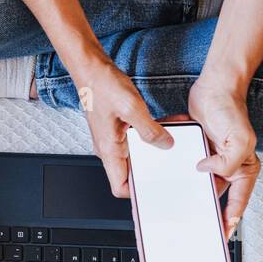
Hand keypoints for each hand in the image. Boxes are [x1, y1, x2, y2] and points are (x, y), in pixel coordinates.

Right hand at [72, 57, 172, 197]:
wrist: (91, 69)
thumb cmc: (102, 86)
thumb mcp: (131, 107)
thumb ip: (149, 130)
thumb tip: (165, 144)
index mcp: (109, 150)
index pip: (119, 187)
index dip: (136, 192)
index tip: (154, 187)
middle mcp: (109, 148)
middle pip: (131, 173)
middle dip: (152, 169)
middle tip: (169, 164)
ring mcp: (113, 139)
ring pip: (137, 155)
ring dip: (154, 149)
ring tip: (172, 140)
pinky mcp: (118, 129)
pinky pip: (136, 139)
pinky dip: (151, 134)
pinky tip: (164, 125)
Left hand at [186, 77, 260, 239]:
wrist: (214, 86)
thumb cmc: (231, 109)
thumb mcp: (239, 139)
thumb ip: (228, 162)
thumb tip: (206, 172)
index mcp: (244, 169)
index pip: (238, 204)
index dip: (229, 222)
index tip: (220, 237)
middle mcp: (228, 168)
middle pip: (215, 199)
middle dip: (205, 214)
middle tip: (193, 230)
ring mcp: (211, 160)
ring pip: (198, 186)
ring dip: (188, 195)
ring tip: (175, 212)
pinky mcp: (196, 152)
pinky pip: (186, 169)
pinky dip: (177, 176)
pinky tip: (166, 185)